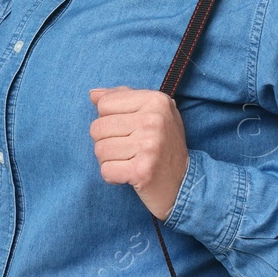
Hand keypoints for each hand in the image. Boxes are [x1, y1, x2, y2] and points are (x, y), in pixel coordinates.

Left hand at [89, 86, 189, 220]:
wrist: (184, 182)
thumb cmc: (163, 144)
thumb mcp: (152, 112)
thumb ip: (122, 98)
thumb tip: (93, 94)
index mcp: (155, 100)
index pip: (104, 103)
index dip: (109, 119)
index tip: (128, 129)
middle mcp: (154, 120)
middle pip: (98, 127)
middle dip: (106, 141)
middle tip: (127, 149)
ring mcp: (149, 146)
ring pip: (99, 150)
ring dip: (109, 160)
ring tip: (129, 161)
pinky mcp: (142, 171)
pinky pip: (106, 170)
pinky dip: (113, 176)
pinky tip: (129, 174)